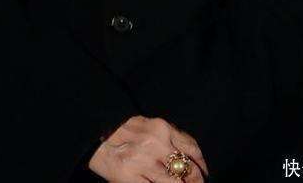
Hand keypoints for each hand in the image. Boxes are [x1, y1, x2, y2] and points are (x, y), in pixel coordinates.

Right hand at [88, 115, 208, 181]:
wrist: (96, 135)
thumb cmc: (125, 130)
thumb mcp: (150, 125)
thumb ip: (171, 136)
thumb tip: (193, 157)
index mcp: (162, 128)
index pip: (192, 149)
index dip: (202, 165)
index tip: (205, 175)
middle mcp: (156, 143)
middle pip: (186, 169)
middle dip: (195, 182)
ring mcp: (144, 162)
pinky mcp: (131, 178)